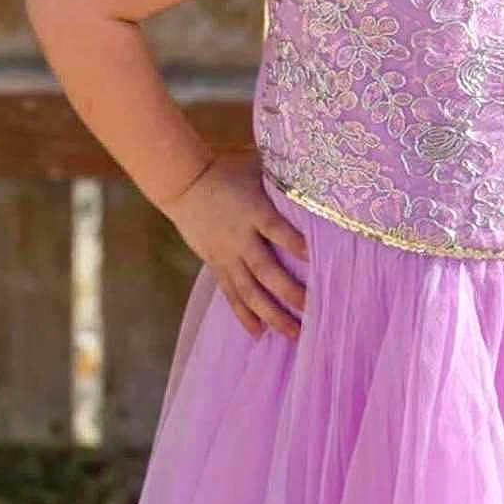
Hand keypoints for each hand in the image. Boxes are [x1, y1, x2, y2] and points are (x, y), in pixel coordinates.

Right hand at [159, 149, 308, 340]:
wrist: (183, 183)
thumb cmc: (228, 171)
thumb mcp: (257, 169)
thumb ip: (284, 181)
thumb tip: (320, 183)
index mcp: (253, 211)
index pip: (276, 230)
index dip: (295, 244)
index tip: (317, 260)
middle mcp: (240, 238)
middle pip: (266, 270)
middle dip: (290, 293)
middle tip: (314, 311)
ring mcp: (227, 255)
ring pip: (249, 291)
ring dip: (272, 314)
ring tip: (294, 333)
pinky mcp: (217, 266)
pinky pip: (232, 294)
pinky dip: (245, 315)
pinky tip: (260, 333)